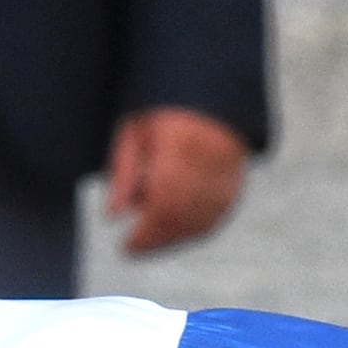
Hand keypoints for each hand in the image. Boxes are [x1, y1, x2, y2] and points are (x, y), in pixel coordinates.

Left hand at [104, 106, 249, 257]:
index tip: (126, 247)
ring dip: (173, 238)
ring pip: (201, 220)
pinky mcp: (235, 181)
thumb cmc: (163, 112)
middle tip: (133, 249)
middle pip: (181, 216)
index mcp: (179, 147)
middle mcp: (207, 163)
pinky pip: (217, 215)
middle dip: (155, 240)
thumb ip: (123, 172)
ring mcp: (226, 174)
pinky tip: (174, 231)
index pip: (162, 202)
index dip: (145, 232)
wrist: (209, 97)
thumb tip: (112, 215)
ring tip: (149, 242)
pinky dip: (194, 229)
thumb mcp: (134, 131)